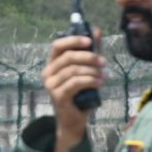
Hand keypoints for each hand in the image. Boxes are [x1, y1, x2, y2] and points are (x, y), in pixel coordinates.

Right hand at [41, 29, 105, 151]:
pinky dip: (90, 81)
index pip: (57, 45)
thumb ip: (91, 51)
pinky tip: (100, 82)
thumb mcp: (87, 70)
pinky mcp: (58, 96)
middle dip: (89, 57)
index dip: (73, 40)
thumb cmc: (80, 94)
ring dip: (92, 71)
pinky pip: (75, 83)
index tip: (90, 41)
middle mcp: (48, 73)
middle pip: (68, 57)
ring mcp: (51, 85)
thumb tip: (97, 30)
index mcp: (53, 64)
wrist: (74, 121)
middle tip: (104, 62)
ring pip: (73, 70)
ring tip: (104, 75)